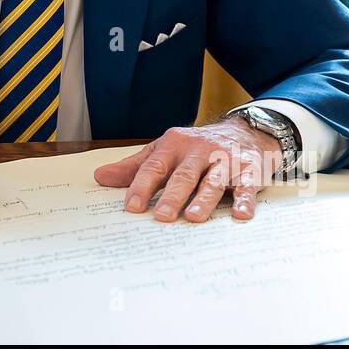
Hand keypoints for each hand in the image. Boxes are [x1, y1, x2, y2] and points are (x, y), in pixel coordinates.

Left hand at [92, 119, 284, 222]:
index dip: (141, 186)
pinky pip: (247, 186)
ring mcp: (225, 160)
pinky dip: (245, 201)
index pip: (154, 167)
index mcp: (174, 145)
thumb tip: (100, 177)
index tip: (131, 207)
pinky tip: (241, 215)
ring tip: (193, 217)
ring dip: (204, 199)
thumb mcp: (164, 151)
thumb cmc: (195, 148)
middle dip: (172, 196)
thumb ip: (135, 166)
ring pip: (213, 181)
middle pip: (184, 175)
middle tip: (162, 216)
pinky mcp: (248, 170)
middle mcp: (199, 151)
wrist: (242, 130)